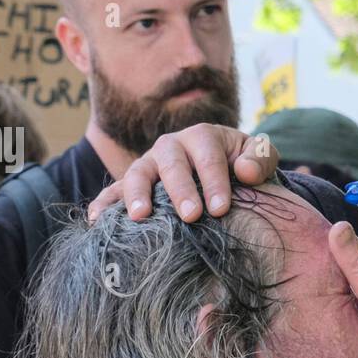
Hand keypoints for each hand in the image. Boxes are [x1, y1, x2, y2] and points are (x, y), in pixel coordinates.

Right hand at [86, 123, 277, 222]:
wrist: (225, 172)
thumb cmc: (242, 165)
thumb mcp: (258, 157)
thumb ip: (260, 159)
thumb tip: (245, 171)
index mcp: (203, 137)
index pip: (207, 155)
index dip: (214, 181)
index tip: (221, 209)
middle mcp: (172, 147)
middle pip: (171, 163)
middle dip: (180, 189)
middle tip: (190, 216)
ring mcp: (149, 165)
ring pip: (138, 173)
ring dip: (137, 193)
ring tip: (141, 216)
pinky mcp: (134, 184)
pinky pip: (114, 190)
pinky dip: (104, 203)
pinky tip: (97, 220)